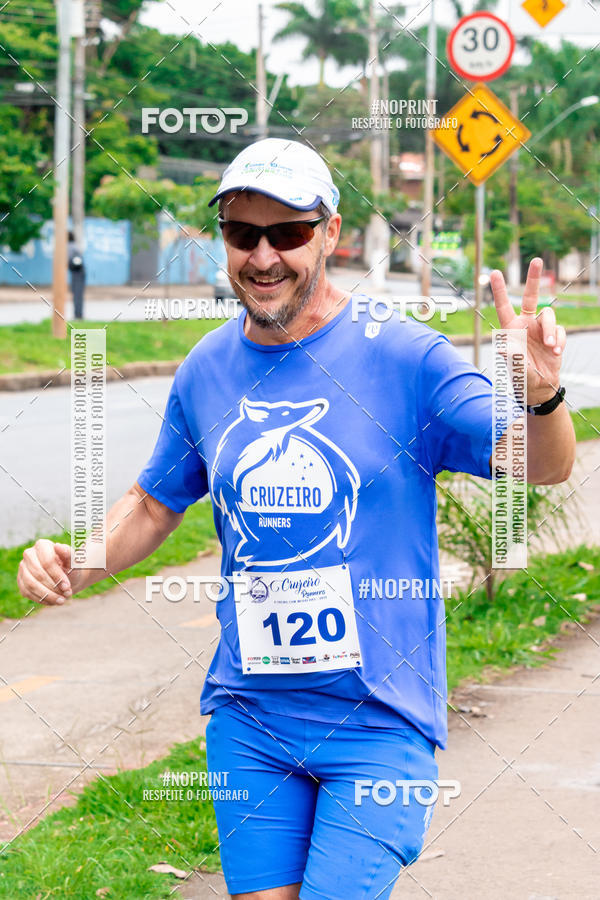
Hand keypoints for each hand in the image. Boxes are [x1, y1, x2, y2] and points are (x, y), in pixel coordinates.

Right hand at [17, 539, 82, 605]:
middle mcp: (29, 554)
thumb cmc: (70, 568)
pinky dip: (41, 599)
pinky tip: (53, 601)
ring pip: (31, 584)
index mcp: (42, 545)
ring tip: (61, 601)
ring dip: (47, 595)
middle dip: (54, 587)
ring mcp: (23, 568)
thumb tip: (58, 546)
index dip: (58, 576)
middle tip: (66, 595)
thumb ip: (68, 554)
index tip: (68, 587)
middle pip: (39, 574)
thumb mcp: (74, 562)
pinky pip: (27, 592)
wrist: (66, 578)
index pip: (47, 562)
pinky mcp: (20, 581)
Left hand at [490, 257, 564, 404]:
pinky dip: (559, 341)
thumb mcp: (513, 366)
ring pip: (550, 316)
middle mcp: (526, 324)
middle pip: (531, 296)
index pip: (504, 305)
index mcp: (511, 328)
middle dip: (534, 278)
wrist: (539, 387)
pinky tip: (555, 353)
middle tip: (537, 260)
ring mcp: (541, 329)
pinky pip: (560, 331)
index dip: (499, 290)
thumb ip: (511, 355)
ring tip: (551, 347)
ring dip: (551, 331)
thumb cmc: (521, 377)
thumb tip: (505, 346)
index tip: (494, 272)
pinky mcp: (555, 336)